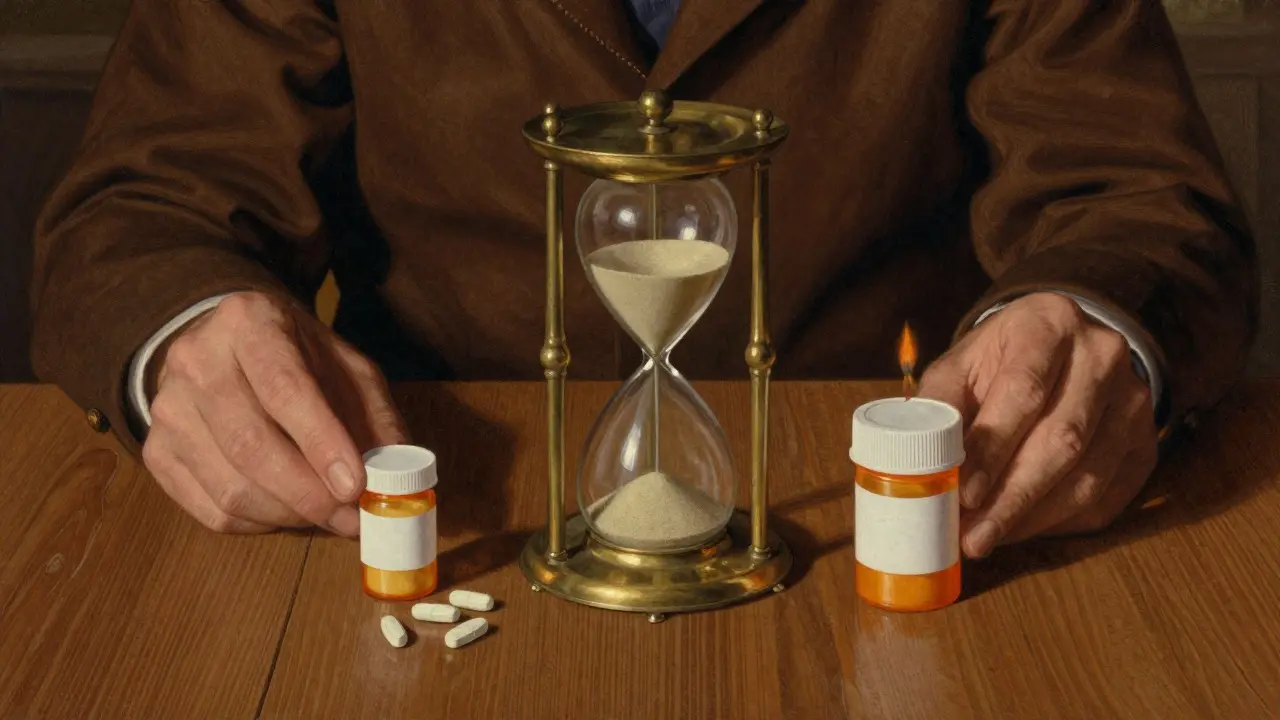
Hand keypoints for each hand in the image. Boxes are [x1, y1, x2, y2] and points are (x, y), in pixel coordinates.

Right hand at [142, 292, 408, 535]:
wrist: (219, 343)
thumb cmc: (294, 357)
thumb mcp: (343, 366)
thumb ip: (374, 415)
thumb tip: (395, 476)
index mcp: (249, 323)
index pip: (283, 387)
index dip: (321, 441)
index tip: (355, 484)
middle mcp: (196, 360)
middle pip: (250, 445)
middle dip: (309, 495)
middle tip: (352, 518)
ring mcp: (167, 408)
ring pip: (230, 487)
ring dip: (289, 516)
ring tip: (329, 517)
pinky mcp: (156, 451)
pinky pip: (211, 509)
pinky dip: (260, 524)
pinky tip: (289, 514)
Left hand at [918, 293, 1158, 557]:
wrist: (1059, 347)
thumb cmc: (998, 360)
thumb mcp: (960, 365)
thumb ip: (939, 405)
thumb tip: (922, 468)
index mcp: (1050, 323)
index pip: (1024, 391)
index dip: (994, 449)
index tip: (965, 494)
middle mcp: (1103, 355)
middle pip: (1061, 440)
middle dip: (1011, 498)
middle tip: (973, 536)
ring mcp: (1134, 400)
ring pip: (1087, 476)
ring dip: (1032, 517)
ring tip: (988, 538)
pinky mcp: (1146, 441)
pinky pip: (1106, 496)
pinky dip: (1059, 522)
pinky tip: (1021, 528)